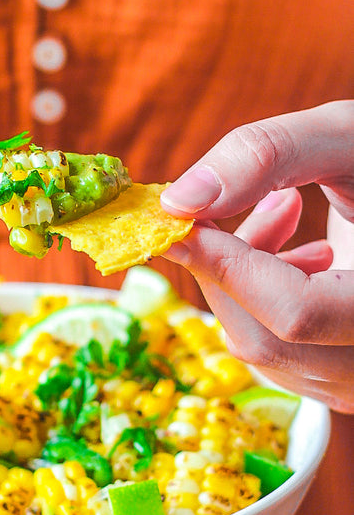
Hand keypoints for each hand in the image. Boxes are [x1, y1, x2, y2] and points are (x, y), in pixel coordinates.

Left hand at [159, 101, 353, 411]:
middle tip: (257, 202)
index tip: (177, 223)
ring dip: (247, 280)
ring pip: (267, 352)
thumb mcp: (351, 136)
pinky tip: (300, 253)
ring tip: (286, 211)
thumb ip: (269, 154)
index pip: (296, 312)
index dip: (226, 266)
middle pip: (270, 341)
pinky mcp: (347, 378)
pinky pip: (282, 355)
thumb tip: (180, 201)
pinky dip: (263, 302)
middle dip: (233, 268)